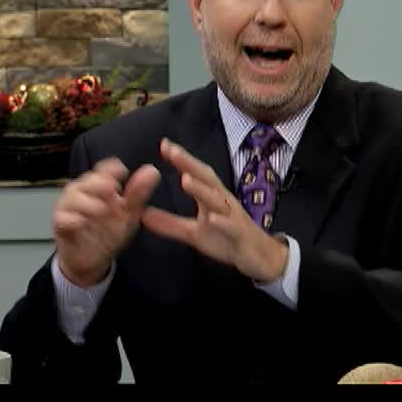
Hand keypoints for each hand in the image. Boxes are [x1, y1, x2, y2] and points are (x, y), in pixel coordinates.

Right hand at [52, 157, 159, 286]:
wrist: (93, 261)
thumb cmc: (109, 233)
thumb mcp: (129, 215)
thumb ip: (138, 194)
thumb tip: (152, 171)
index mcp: (99, 185)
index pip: (105, 168)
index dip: (113, 169)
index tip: (123, 174)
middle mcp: (81, 191)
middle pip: (88, 179)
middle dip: (101, 184)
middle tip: (113, 193)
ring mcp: (68, 206)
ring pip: (74, 195)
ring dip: (89, 202)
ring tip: (103, 211)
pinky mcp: (60, 224)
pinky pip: (62, 217)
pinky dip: (73, 219)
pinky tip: (82, 222)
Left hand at [142, 138, 288, 282]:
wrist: (259, 257)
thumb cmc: (227, 239)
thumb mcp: (194, 233)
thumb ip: (169, 224)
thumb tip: (142, 215)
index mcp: (211, 197)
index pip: (195, 174)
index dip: (181, 160)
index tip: (164, 144)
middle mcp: (223, 201)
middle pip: (207, 179)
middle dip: (190, 164)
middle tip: (172, 151)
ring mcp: (233, 217)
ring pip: (217, 200)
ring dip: (202, 189)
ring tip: (185, 179)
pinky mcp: (240, 234)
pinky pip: (231, 227)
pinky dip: (222, 221)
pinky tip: (212, 217)